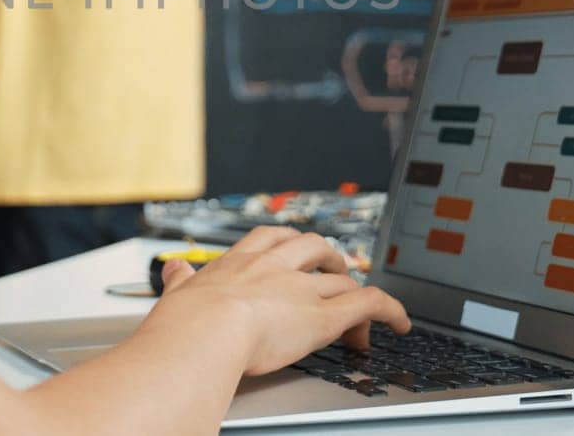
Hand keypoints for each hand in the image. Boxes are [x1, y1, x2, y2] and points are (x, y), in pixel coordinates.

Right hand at [146, 227, 410, 376]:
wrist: (204, 334)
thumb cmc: (185, 323)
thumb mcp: (178, 293)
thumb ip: (179, 279)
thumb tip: (172, 267)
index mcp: (238, 262)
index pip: (268, 238)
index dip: (285, 243)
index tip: (290, 249)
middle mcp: (275, 268)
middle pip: (311, 246)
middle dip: (326, 256)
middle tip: (333, 269)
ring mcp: (302, 289)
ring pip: (340, 275)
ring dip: (353, 284)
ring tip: (362, 301)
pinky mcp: (325, 316)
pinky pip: (369, 304)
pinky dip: (391, 310)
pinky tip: (401, 322)